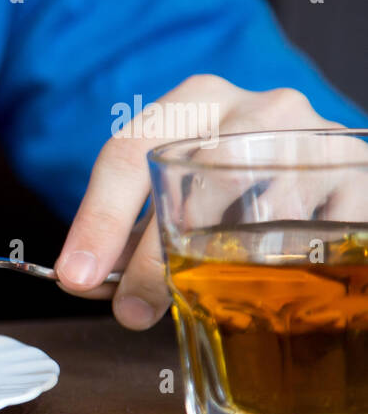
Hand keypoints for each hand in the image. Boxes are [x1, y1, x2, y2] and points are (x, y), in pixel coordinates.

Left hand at [54, 75, 342, 328]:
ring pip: (256, 208)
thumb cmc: (231, 182)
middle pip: (189, 180)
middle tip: (130, 311)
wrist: (317, 159)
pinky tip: (270, 294)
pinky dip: (290, 268)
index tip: (74, 277)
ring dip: (220, 269)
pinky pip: (321, 230)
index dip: (96, 221)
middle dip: (152, 257)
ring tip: (198, 306)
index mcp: (193, 102)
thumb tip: (84, 281)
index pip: (129, 155)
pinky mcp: (360, 172)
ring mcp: (312, 136)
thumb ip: (129, 232)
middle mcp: (254, 107)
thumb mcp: (176, 189)